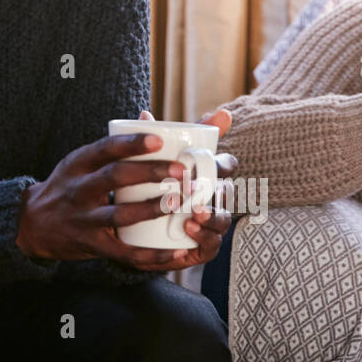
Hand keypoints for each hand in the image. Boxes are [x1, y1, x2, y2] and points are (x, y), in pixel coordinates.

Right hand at [15, 109, 236, 270]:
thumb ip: (112, 144)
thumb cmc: (67, 186)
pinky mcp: (91, 244)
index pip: (105, 147)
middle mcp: (78, 188)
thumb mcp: (79, 161)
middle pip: (114, 176)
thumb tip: (148, 116)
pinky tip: (175, 250)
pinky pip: (124, 251)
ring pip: (120, 214)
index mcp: (78, 163)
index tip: (159, 140)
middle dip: (149, 172)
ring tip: (178, 202)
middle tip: (180, 171)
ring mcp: (83, 218)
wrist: (32, 223)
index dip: (132, 143)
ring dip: (151, 208)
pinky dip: (151, 255)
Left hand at [134, 108, 236, 270]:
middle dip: (220, 190)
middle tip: (202, 187)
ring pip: (223, 220)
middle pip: (227, 193)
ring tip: (196, 211)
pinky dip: (204, 237)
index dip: (224, 164)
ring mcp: (209, 225)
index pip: (226, 166)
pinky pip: (212, 245)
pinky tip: (190, 229)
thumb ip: (149, 140)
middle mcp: (213, 200)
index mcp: (206, 177)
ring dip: (214, 216)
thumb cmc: (148, 189)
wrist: (133, 231)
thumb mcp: (148, 165)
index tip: (214, 162)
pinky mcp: (201, 247)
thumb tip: (144, 114)